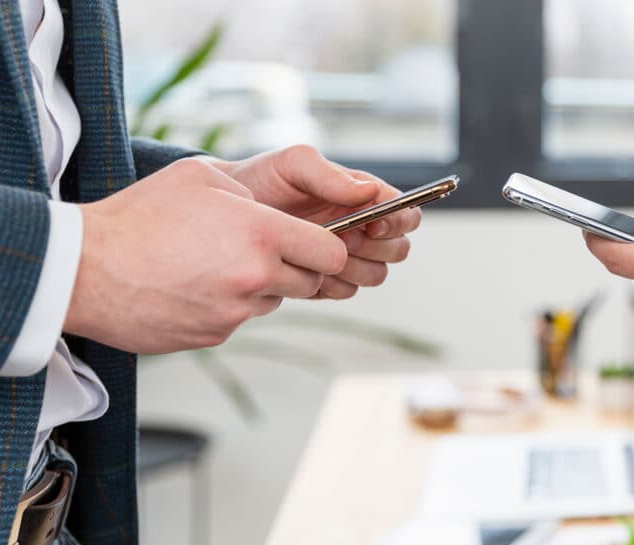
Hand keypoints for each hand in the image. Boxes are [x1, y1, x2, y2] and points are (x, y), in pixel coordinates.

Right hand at [65, 157, 347, 352]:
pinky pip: (237, 319)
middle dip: (298, 267)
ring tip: (213, 263)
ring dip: (259, 286)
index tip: (318, 242)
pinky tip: (191, 285)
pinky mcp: (213, 336)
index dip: (331, 248)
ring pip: (273, 301)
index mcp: (260, 234)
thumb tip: (271, 212)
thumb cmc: (137, 217)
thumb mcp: (198, 177)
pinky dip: (226, 305)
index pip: (333, 254)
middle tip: (262, 250)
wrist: (82, 270)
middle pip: (311, 282)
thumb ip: (249, 192)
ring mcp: (235, 313)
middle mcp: (255, 278)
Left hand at [212, 145, 420, 299]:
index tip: (372, 222)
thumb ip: (330, 175)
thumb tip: (371, 192)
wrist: (226, 213)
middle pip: (399, 250)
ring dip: (352, 267)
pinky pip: (345, 292)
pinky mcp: (327, 281)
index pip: (407, 214)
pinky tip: (303, 267)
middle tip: (340, 237)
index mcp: (364, 197)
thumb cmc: (263, 179)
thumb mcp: (293, 164)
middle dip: (376, 247)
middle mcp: (364, 228)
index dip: (398, 222)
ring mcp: (347, 257)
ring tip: (317, 251)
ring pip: (376, 275)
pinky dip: (329, 283)